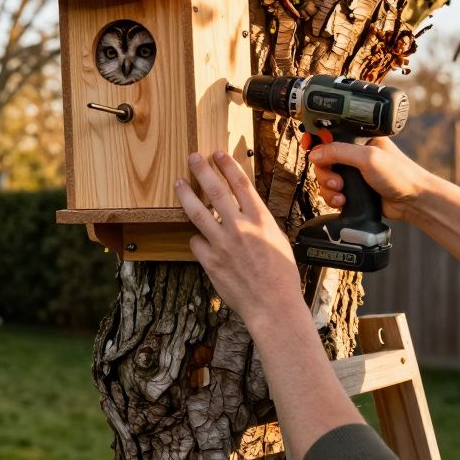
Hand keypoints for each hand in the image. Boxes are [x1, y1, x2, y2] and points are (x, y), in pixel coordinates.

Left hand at [175, 151, 304, 323]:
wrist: (272, 304)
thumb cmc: (280, 275)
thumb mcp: (278, 239)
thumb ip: (260, 222)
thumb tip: (246, 209)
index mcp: (261, 220)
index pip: (241, 184)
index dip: (227, 166)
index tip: (218, 154)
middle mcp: (240, 227)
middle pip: (216, 190)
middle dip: (202, 170)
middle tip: (193, 157)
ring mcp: (222, 243)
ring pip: (197, 211)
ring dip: (186, 194)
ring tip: (179, 183)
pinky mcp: (210, 260)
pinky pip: (196, 242)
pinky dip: (196, 237)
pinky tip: (197, 237)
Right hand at [309, 138, 435, 221]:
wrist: (413, 201)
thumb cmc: (400, 175)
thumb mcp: (368, 158)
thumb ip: (339, 152)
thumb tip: (315, 154)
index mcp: (360, 139)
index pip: (330, 135)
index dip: (316, 140)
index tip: (307, 147)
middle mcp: (355, 155)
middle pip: (323, 159)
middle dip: (324, 172)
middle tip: (336, 181)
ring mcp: (353, 173)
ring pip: (325, 177)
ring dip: (328, 187)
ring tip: (341, 193)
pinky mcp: (352, 190)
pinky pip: (331, 192)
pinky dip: (332, 198)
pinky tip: (343, 202)